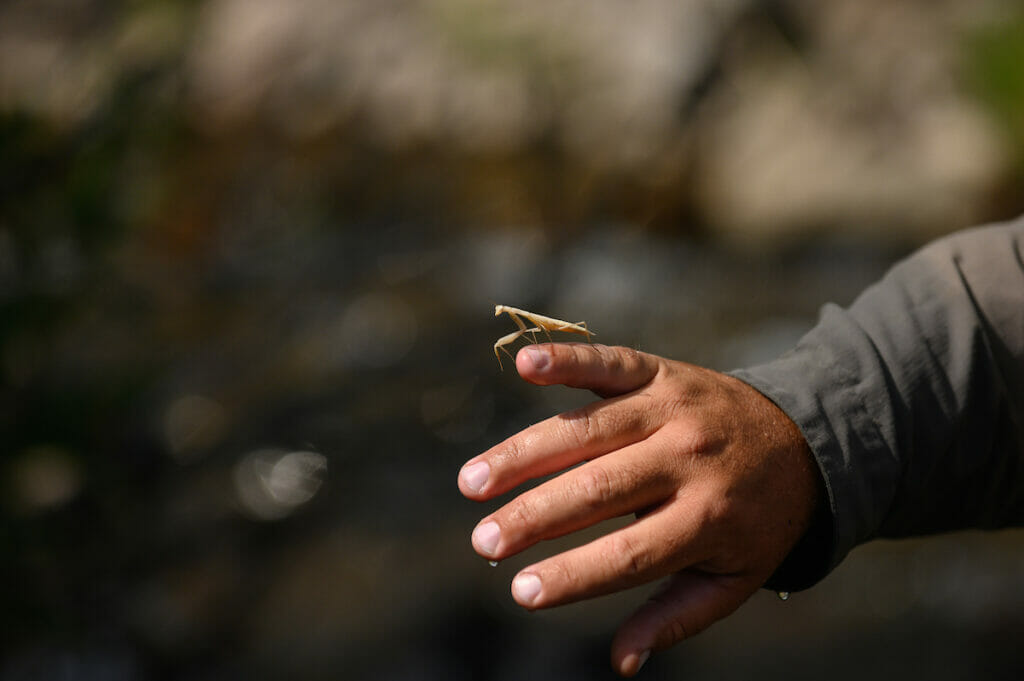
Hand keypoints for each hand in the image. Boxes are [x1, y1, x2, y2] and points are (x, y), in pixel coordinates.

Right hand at [458, 343, 820, 675]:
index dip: (572, 574)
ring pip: (586, 431)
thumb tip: (621, 663)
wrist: (803, 440)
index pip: (629, 554)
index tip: (521, 592)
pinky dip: (567, 361)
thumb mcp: (732, 578)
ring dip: (523, 454)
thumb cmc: (755, 520)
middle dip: (533, 517)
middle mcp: (689, 459)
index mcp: (709, 519)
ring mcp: (673, 409)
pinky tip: (525, 364)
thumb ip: (676, 617)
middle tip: (483, 542)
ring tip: (473, 481)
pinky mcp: (661, 373)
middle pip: (598, 490)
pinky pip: (609, 363)